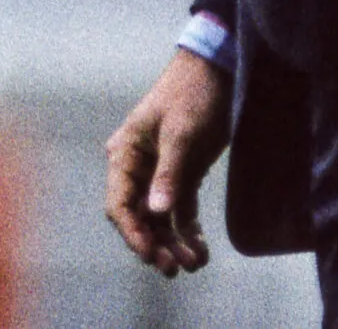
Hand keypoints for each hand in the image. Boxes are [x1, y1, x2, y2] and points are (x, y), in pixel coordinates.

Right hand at [105, 49, 230, 276]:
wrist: (218, 69)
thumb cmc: (192, 93)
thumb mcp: (181, 132)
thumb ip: (168, 172)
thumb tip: (156, 212)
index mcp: (126, 153)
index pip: (119, 203)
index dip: (131, 233)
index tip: (150, 255)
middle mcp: (138, 167)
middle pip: (138, 217)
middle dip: (154, 244)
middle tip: (173, 268)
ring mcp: (161, 172)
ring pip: (159, 219)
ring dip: (173, 243)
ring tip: (193, 264)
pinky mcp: (184, 174)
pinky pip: (181, 211)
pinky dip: (189, 232)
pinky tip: (201, 251)